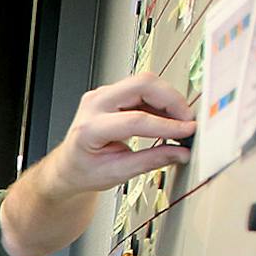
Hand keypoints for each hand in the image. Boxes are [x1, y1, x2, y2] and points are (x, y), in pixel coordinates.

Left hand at [45, 72, 196, 194]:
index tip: (187, 131)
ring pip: (145, 82)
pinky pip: (143, 88)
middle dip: (171, 100)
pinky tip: (168, 118)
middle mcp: (95, 104)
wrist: (68, 166)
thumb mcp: (116, 173)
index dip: (166, 125)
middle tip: (187, 120)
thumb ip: (150, 161)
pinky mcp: (113, 93)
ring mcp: (103, 95)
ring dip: (168, 99)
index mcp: (90, 128)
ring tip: (179, 122)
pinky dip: (160, 101)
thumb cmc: (84, 170)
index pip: (136, 120)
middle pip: (142, 85)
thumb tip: (180, 152)